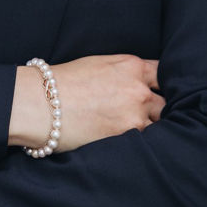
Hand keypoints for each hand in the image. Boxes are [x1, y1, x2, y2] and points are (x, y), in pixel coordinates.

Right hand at [8, 54, 163, 152]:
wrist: (41, 104)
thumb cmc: (63, 81)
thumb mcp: (99, 64)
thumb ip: (125, 72)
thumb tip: (140, 82)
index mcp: (132, 66)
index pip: (163, 74)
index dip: (160, 85)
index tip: (157, 92)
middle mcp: (139, 89)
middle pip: (165, 102)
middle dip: (158, 109)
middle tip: (147, 115)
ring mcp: (135, 115)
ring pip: (158, 125)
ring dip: (149, 128)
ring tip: (133, 130)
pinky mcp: (127, 137)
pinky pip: (145, 141)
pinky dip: (139, 142)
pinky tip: (127, 141)